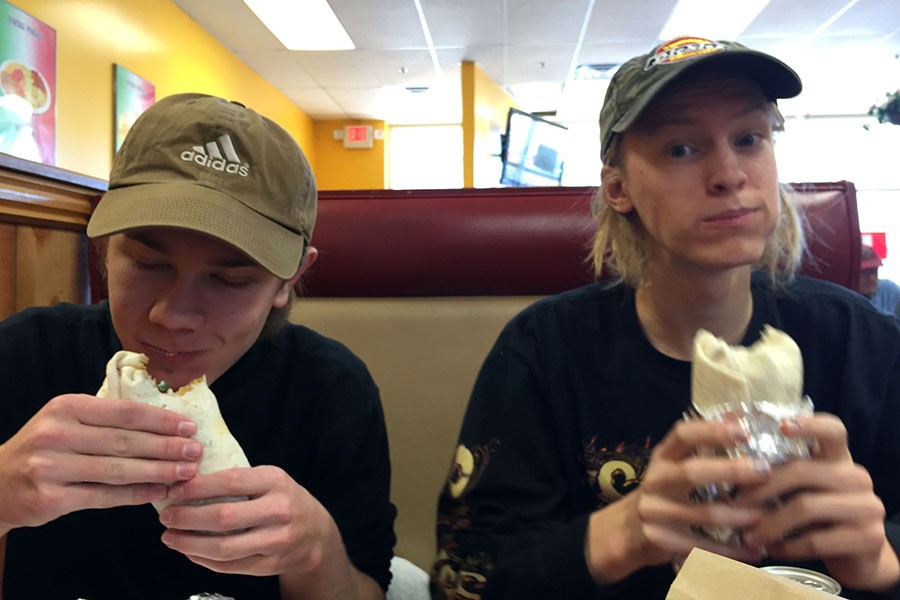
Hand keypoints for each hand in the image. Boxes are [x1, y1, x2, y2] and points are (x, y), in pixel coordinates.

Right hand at [0, 393, 200, 533]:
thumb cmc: (46, 448)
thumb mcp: (68, 421)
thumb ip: (107, 420)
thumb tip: (165, 426)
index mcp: (66, 407)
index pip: (125, 412)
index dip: (161, 420)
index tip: (189, 426)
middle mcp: (56, 434)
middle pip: (125, 441)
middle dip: (167, 447)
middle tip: (195, 451)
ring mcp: (51, 467)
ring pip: (118, 470)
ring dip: (158, 471)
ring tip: (186, 472)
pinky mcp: (50, 498)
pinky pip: (104, 496)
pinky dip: (136, 494)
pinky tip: (159, 491)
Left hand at [159, 465, 369, 597]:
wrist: (315, 534)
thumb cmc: (283, 500)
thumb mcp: (270, 480)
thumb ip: (238, 480)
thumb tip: (188, 482)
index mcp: (276, 482)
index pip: (231, 482)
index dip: (198, 487)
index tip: (175, 491)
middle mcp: (279, 511)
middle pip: (224, 517)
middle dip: (187, 518)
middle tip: (166, 516)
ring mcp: (276, 541)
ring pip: (223, 548)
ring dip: (189, 543)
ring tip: (169, 537)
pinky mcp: (269, 565)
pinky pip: (228, 566)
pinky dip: (202, 559)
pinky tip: (188, 550)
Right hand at [586, 418, 770, 583]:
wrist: (628, 530)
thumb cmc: (664, 492)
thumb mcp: (675, 464)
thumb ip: (703, 445)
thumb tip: (738, 416)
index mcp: (662, 456)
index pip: (683, 435)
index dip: (712, 431)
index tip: (743, 430)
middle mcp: (655, 480)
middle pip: (692, 472)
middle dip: (730, 470)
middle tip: (764, 471)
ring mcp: (654, 510)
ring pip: (702, 513)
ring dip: (738, 515)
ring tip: (766, 515)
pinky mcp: (660, 539)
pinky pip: (701, 545)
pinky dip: (730, 551)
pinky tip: (753, 553)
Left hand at [739, 413, 899, 592]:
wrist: (858, 557)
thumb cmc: (818, 515)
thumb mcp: (802, 488)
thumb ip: (781, 472)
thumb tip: (730, 461)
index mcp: (839, 457)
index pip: (833, 430)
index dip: (810, 425)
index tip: (783, 425)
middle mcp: (857, 476)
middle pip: (803, 470)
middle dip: (762, 488)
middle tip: (735, 502)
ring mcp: (868, 506)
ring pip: (806, 507)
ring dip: (770, 523)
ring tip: (749, 535)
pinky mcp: (869, 537)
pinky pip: (816, 540)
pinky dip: (787, 546)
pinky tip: (772, 549)